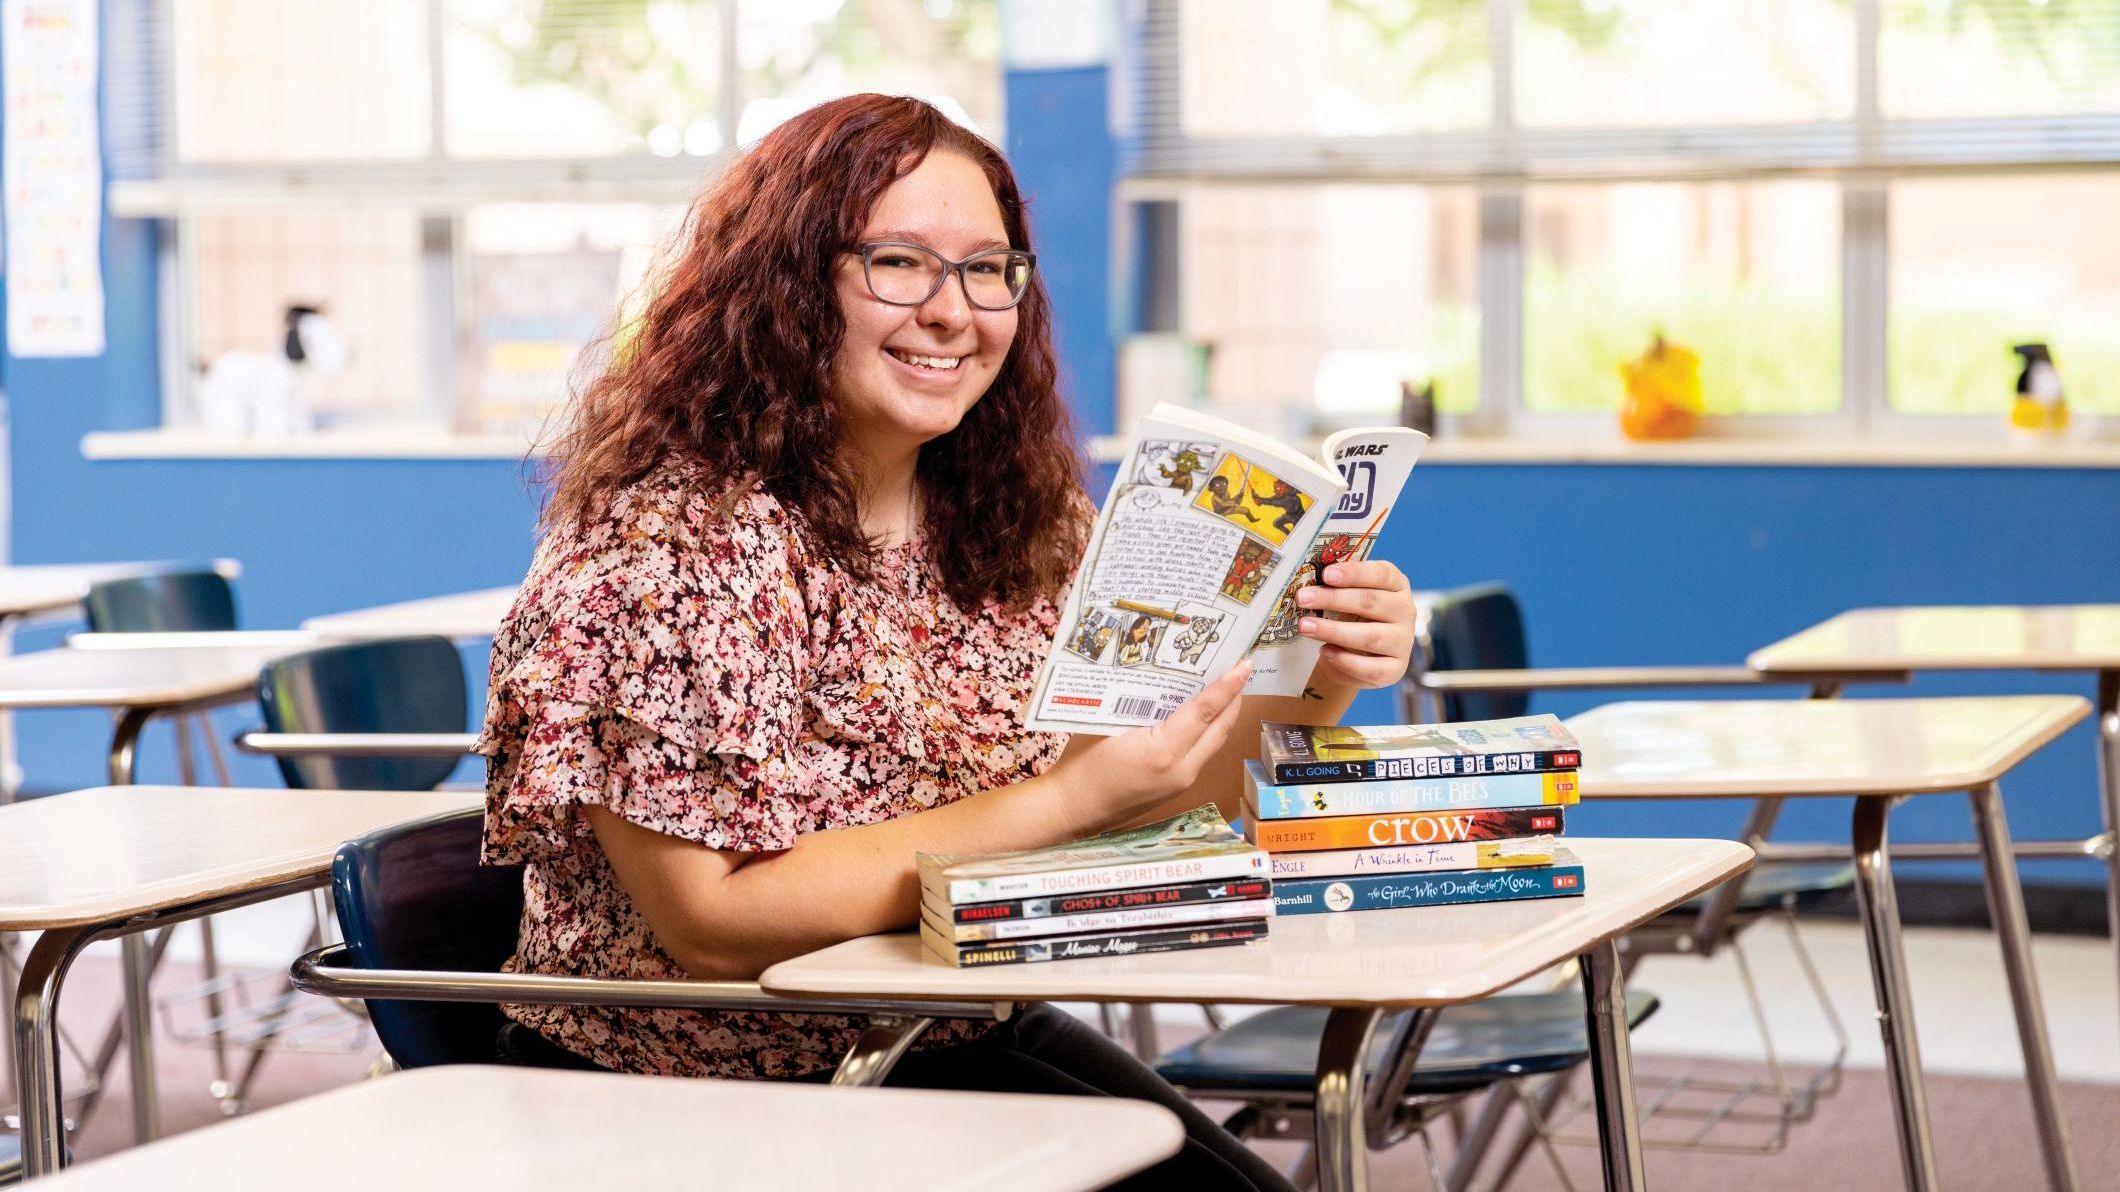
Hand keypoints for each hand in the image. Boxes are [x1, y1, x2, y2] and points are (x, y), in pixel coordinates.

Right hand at [1053, 662, 1251, 829]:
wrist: (1071, 809)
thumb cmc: (1081, 765)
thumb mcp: (1108, 726)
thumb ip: (1140, 707)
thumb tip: (1165, 683)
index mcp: (1163, 752)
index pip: (1204, 712)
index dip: (1227, 686)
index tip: (1243, 665)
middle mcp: (1181, 770)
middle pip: (1220, 730)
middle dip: (1234, 699)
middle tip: (1240, 670)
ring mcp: (1181, 782)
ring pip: (1214, 744)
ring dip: (1223, 717)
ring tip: (1226, 689)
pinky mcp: (1176, 788)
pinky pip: (1201, 755)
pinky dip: (1207, 732)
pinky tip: (1202, 718)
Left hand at [1296, 560, 1417, 689]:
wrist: (1355, 653)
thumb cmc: (1350, 615)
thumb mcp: (1347, 596)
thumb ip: (1335, 586)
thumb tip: (1307, 582)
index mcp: (1397, 585)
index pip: (1382, 574)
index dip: (1354, 573)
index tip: (1326, 574)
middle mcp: (1405, 611)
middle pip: (1372, 602)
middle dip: (1334, 599)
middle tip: (1303, 598)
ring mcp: (1403, 642)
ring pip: (1371, 637)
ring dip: (1333, 631)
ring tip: (1305, 626)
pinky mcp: (1395, 670)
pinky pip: (1371, 668)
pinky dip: (1345, 661)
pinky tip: (1324, 652)